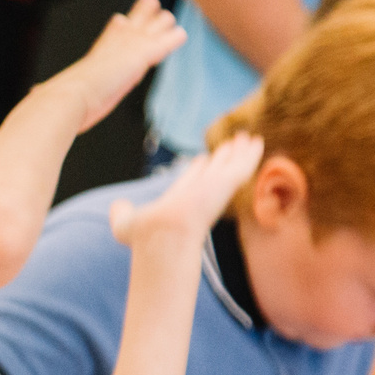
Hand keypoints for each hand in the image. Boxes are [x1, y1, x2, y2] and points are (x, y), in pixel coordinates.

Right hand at [46, 0, 185, 131]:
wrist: (64, 100)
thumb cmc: (56, 101)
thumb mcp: (52, 95)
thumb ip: (46, 94)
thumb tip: (32, 96)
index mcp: (95, 57)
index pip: (109, 36)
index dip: (118, 28)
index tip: (121, 19)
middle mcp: (111, 47)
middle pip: (131, 23)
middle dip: (142, 14)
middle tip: (151, 3)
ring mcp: (125, 49)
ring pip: (152, 28)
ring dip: (162, 25)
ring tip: (170, 20)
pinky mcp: (139, 57)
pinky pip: (163, 44)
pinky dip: (173, 40)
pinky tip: (181, 34)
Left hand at [109, 134, 261, 247]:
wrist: (163, 235)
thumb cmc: (144, 236)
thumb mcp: (125, 224)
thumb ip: (121, 213)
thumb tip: (117, 205)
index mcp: (179, 202)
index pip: (191, 182)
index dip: (197, 171)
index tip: (202, 160)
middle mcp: (199, 195)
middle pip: (214, 172)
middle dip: (222, 159)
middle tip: (231, 146)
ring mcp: (214, 190)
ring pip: (229, 167)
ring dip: (238, 153)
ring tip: (248, 138)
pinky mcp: (227, 183)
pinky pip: (242, 165)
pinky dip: (250, 154)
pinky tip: (257, 142)